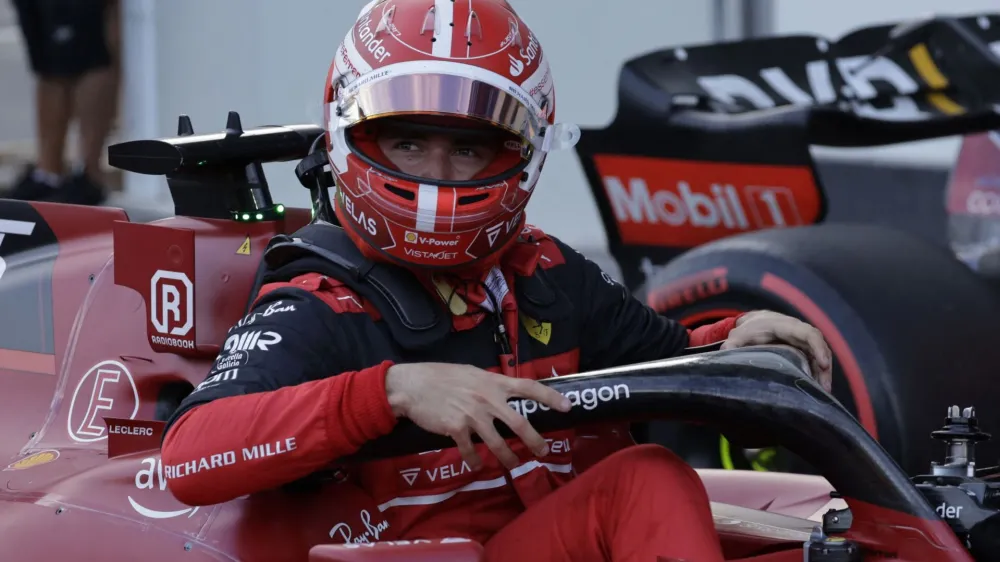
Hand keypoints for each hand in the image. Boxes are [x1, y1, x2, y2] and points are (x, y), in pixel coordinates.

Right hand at [384, 363, 571, 469]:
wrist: (412, 386)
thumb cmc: (441, 377)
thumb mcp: (471, 374)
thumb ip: (490, 385)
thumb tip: (505, 393)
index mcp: (493, 382)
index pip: (529, 388)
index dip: (550, 397)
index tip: (567, 407)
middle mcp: (487, 399)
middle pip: (520, 424)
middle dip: (535, 442)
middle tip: (543, 452)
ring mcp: (472, 415)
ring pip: (498, 444)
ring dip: (508, 458)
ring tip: (513, 465)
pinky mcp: (456, 429)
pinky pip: (471, 451)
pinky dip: (474, 461)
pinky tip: (475, 465)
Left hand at [721, 311, 832, 391]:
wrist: (759, 323)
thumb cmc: (751, 329)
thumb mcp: (740, 335)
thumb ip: (733, 342)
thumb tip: (725, 352)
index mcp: (788, 327)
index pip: (809, 335)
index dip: (818, 348)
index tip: (823, 363)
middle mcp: (801, 334)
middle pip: (820, 349)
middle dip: (824, 368)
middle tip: (824, 388)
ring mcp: (805, 343)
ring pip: (820, 358)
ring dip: (824, 375)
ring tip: (823, 393)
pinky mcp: (806, 352)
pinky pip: (816, 363)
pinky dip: (818, 376)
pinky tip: (817, 391)